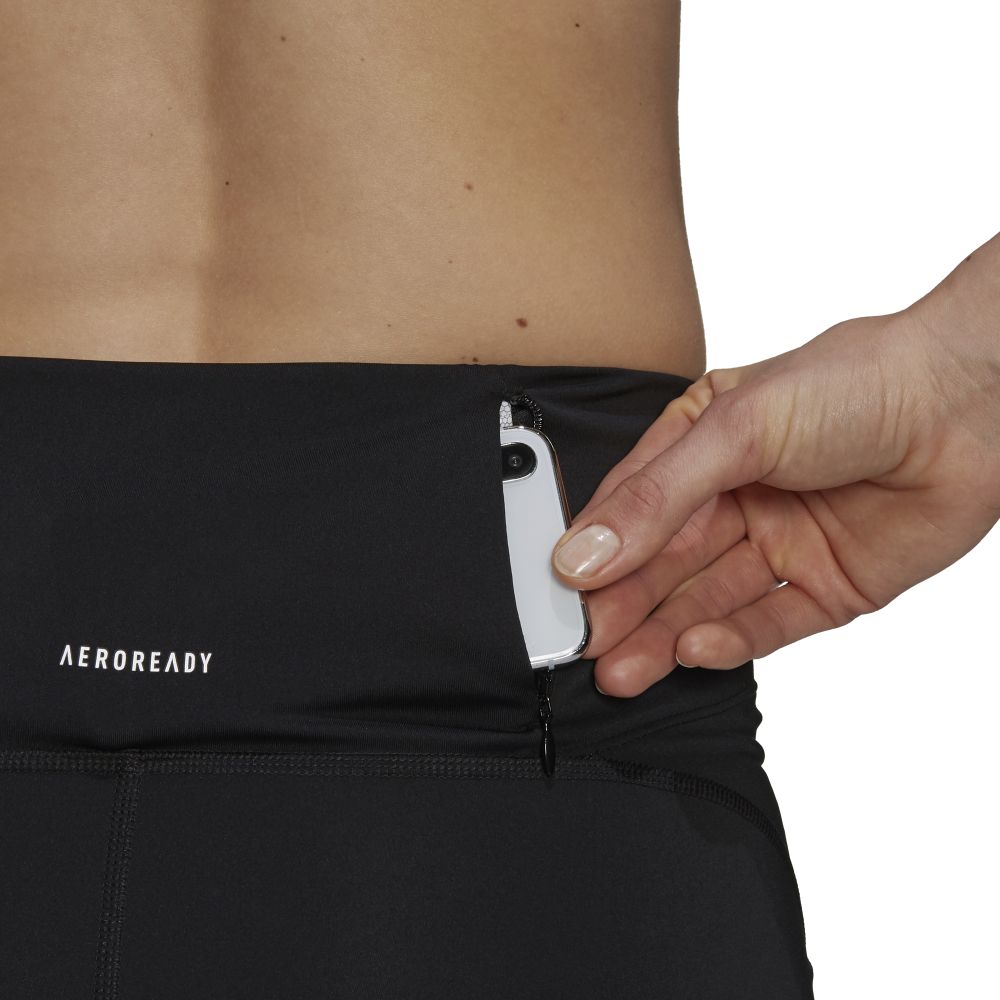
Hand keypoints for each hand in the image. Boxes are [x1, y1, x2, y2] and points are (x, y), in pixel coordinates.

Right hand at [550, 297, 999, 696]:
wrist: (970, 400)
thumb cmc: (853, 383)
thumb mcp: (734, 429)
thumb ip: (657, 498)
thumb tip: (585, 550)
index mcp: (699, 445)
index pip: (631, 508)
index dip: (593, 552)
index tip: (558, 593)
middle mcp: (735, 497)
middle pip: (665, 564)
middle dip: (623, 607)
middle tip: (583, 645)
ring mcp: (780, 544)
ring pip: (708, 601)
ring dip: (664, 637)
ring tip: (621, 669)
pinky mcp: (826, 585)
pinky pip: (769, 622)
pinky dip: (732, 640)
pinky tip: (693, 650)